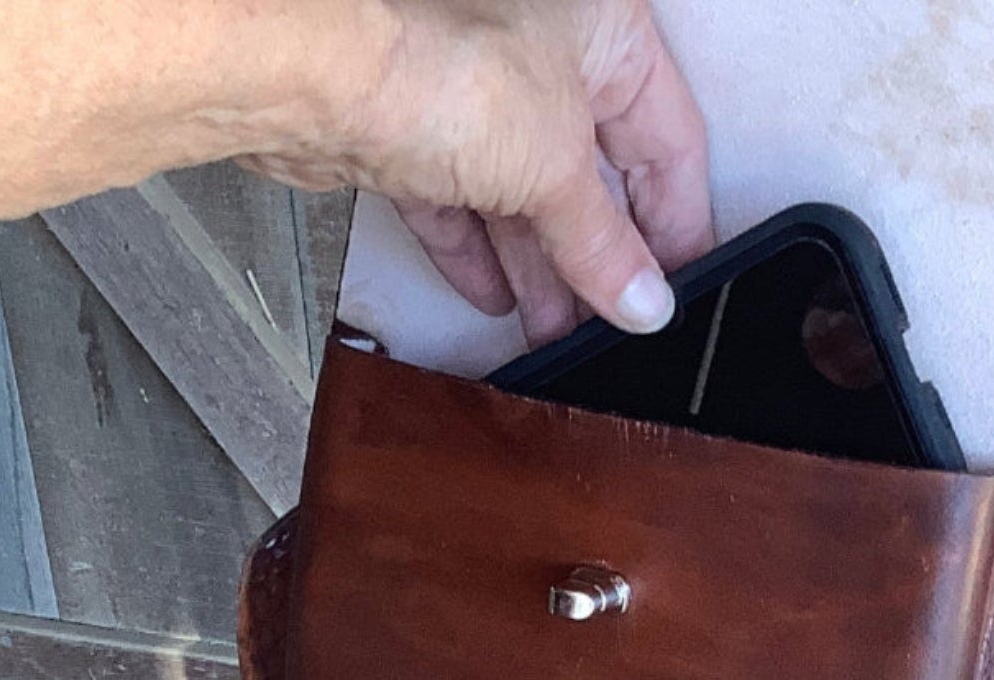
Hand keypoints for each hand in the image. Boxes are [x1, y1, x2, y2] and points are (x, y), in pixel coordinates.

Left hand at [243, 0, 713, 342]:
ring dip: (539, 268)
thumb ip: (605, 247)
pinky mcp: (409, 124)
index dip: (676, 222)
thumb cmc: (441, 64)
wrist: (316, 71)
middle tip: (611, 324)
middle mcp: (538, 44)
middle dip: (597, 257)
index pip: (666, 137)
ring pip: (520, 189)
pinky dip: (475, 249)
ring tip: (555, 333)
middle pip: (589, 170)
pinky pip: (457, 196)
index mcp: (602, 25)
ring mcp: (470, 82)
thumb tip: (645, 303)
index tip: (677, 289)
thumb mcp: (556, 170)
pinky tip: (494, 298)